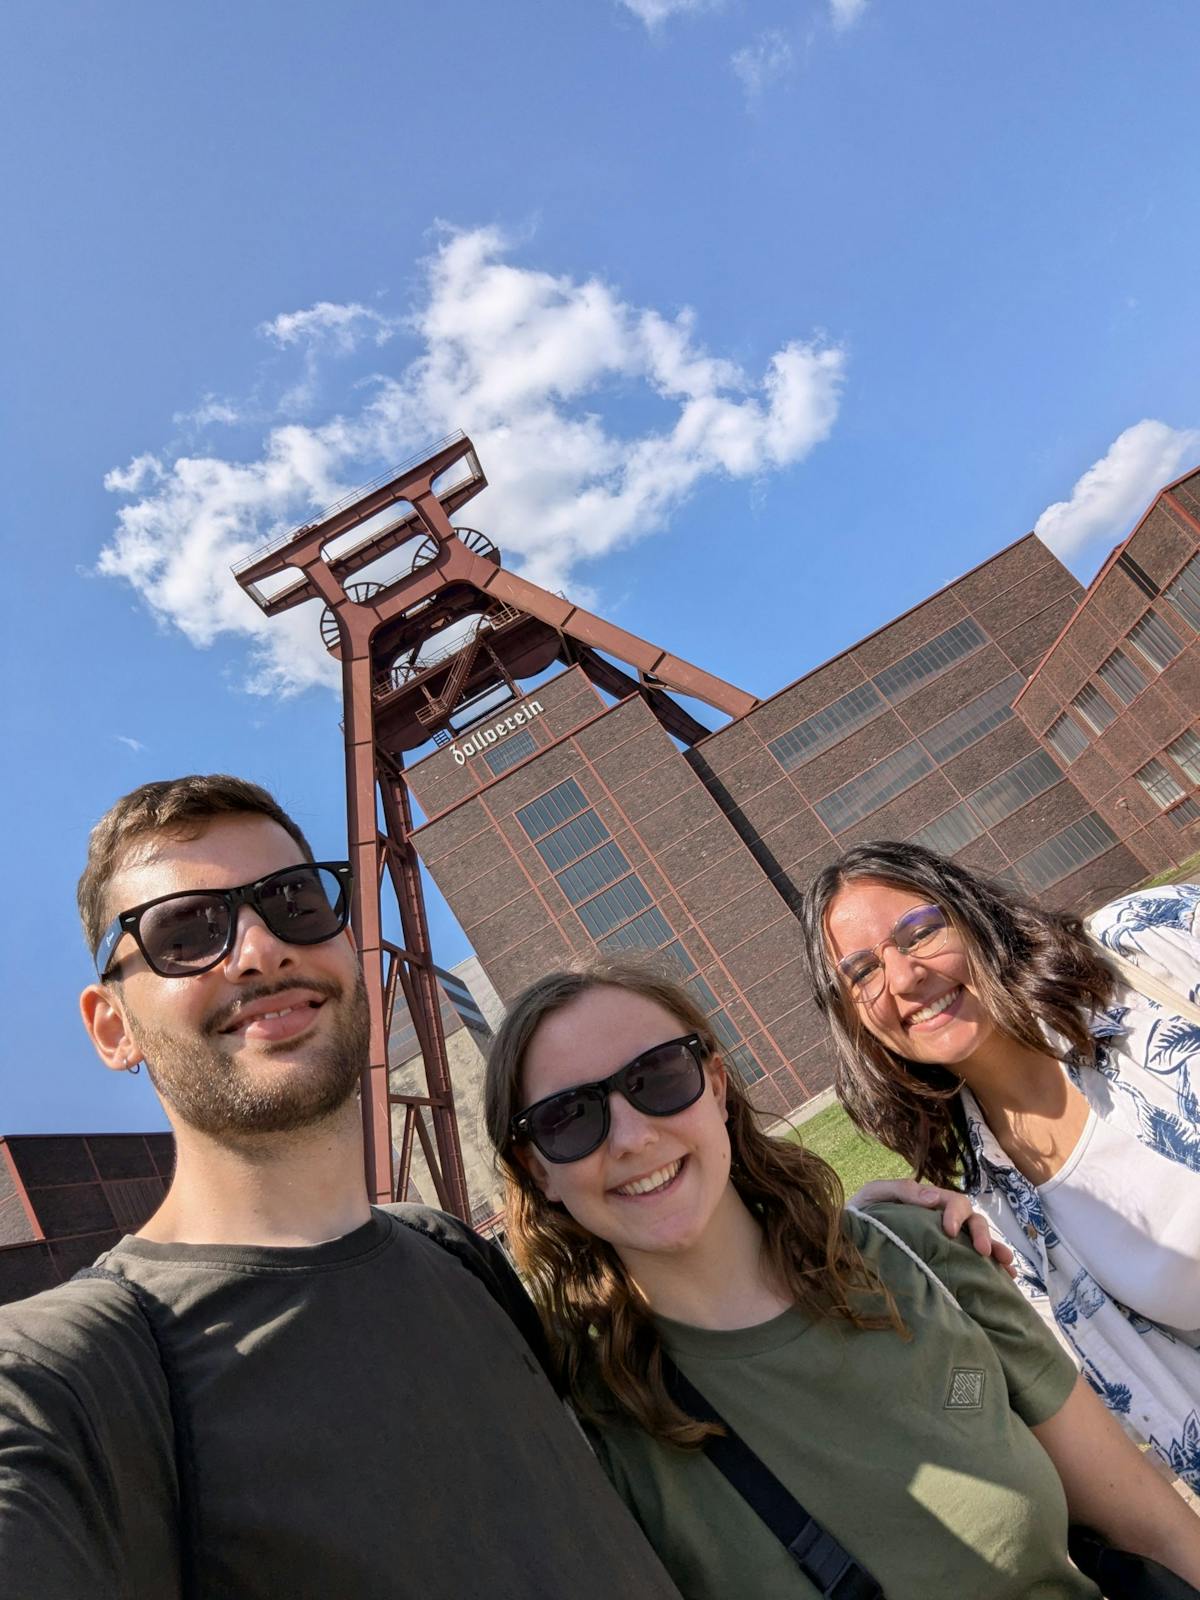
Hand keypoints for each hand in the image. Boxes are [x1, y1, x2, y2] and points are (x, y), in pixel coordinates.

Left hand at [849, 1178, 1016, 1277]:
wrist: (846, 1241)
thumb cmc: (861, 1214)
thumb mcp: (875, 1195)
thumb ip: (901, 1191)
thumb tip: (932, 1197)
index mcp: (927, 1203)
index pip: (953, 1201)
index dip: (956, 1213)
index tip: (949, 1231)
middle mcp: (941, 1221)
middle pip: (972, 1220)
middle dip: (981, 1233)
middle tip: (983, 1252)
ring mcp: (945, 1242)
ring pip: (977, 1241)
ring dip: (995, 1249)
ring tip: (1006, 1266)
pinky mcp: (944, 1262)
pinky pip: (972, 1263)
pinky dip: (991, 1268)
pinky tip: (1005, 1279)